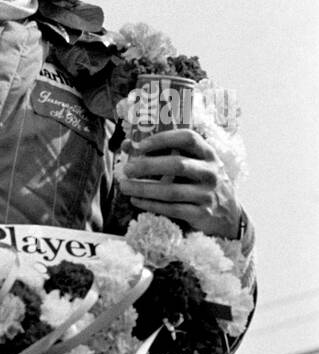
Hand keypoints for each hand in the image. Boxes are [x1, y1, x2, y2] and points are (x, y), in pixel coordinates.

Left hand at [120, 128, 241, 238]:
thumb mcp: (192, 164)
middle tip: (127, 169)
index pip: (187, 138)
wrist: (229, 215)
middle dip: (148, 166)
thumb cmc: (201, 182)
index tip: (140, 145)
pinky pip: (173, 208)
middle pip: (177, 164)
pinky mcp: (202, 214)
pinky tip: (136, 200)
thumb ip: (163, 153)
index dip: (162, 139)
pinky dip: (151, 204)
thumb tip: (128, 145)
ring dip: (144, 188)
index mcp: (208, 153)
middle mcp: (210, 172)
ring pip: (171, 190)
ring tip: (125, 186)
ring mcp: (208, 194)